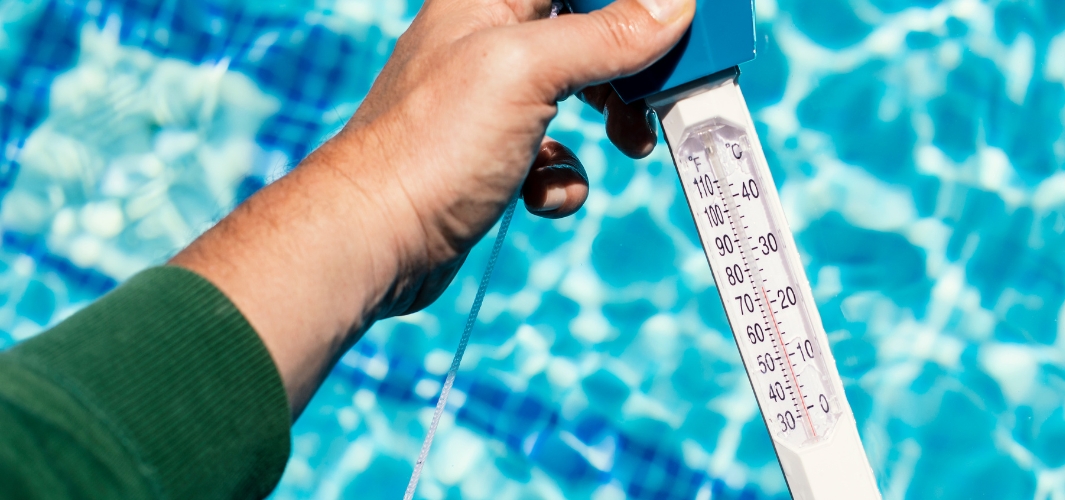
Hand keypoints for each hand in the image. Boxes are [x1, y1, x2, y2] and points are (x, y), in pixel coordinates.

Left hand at [171, 0, 694, 415]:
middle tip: (665, 88)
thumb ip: (605, 34)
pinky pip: (552, 156)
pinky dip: (562, 177)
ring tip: (630, 144)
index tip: (675, 17)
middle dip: (631, 62)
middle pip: (586, 29)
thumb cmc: (430, 146)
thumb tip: (673, 5)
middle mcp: (487, 42)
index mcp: (489, 0)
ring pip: (577, 92)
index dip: (623, 0)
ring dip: (612, 120)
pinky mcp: (490, 159)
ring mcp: (488, 103)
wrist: (373, 240)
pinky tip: (543, 195)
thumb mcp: (528, 72)